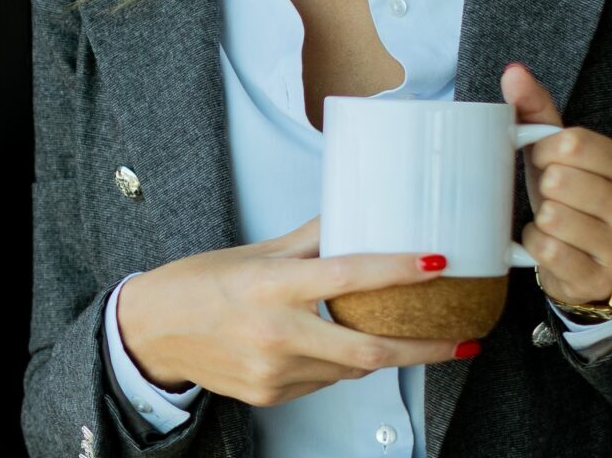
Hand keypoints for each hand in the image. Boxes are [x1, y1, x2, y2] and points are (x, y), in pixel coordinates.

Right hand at [115, 217, 474, 407]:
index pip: (346, 277)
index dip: (397, 271)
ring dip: (379, 352)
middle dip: (424, 347)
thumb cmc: (195, 286)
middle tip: (461, 339)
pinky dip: (338, 364)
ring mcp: (275, 371)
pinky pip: (324, 381)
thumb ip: (309, 241)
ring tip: (405, 336)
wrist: (150, 333)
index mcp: (270, 287)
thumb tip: (353, 216)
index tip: (435, 263)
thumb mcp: (252, 253)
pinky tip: (332, 346)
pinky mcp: (273, 395)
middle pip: (369, 349)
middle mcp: (275, 333)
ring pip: (350, 367)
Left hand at [503, 62, 611, 308]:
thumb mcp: (560, 151)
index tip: (547, 159)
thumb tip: (514, 71)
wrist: (596, 262)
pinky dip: (535, 245)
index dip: (545, 149)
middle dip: (543, 185)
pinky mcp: (601, 279)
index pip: (574, 142)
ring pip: (553, 217)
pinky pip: (547, 252)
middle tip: (552, 194)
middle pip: (561, 181)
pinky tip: (549, 243)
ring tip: (553, 219)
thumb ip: (537, 110)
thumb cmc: (574, 195)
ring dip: (539, 217)